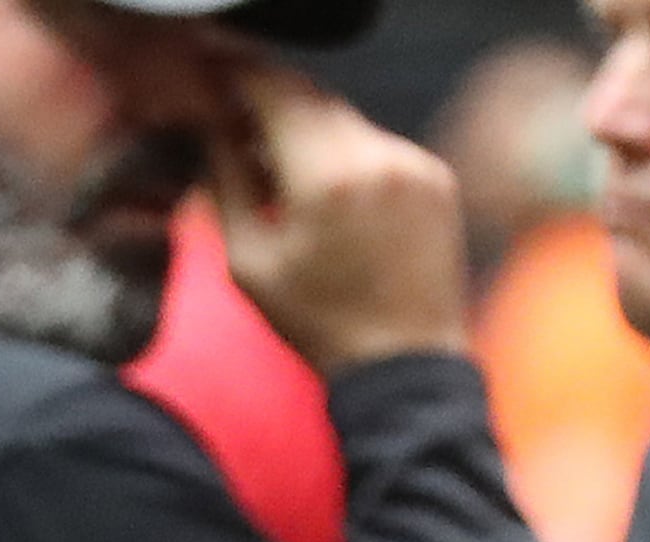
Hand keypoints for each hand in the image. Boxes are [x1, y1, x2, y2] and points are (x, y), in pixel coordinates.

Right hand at [210, 63, 469, 375]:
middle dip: (272, 101)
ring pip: (346, 119)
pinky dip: (344, 153)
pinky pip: (377, 144)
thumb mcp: (248, 262)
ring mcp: (414, 163)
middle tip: (235, 120)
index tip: (214, 72)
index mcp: (326, 178)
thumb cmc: (317, 321)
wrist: (403, 359)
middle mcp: (378, 156)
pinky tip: (324, 193)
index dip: (240, 75)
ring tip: (277, 170)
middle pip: (314, 98)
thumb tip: (215, 133)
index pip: (278, 93)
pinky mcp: (435, 175)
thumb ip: (227, 185)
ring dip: (307, 130)